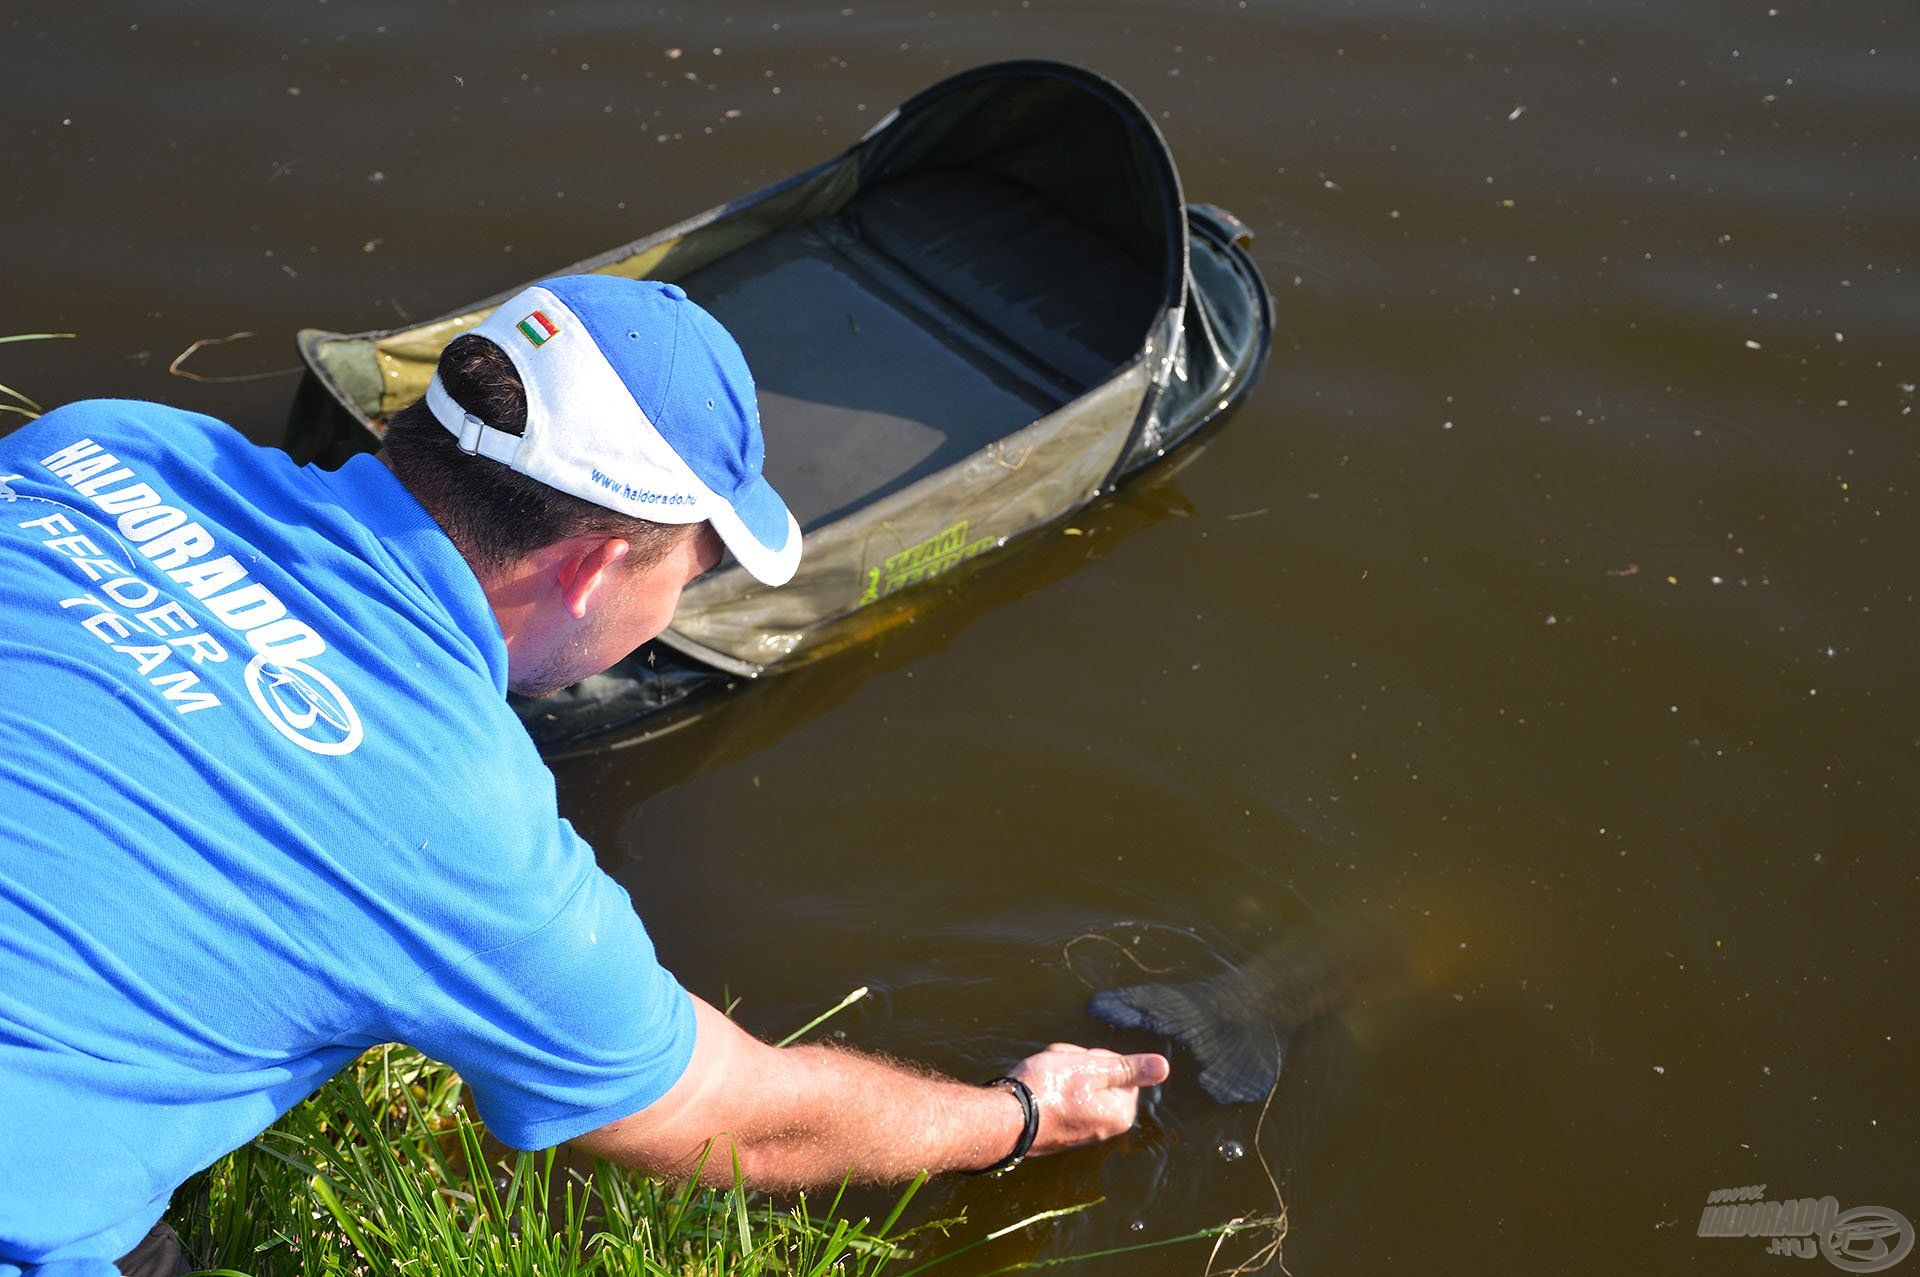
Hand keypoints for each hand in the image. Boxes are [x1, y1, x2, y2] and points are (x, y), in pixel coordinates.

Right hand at [1009, 1043, 1170, 1155]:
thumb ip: (1128, 1068)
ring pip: (1077, 1082)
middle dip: (1078, 1063)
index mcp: (1119, 1113)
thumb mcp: (1091, 1069)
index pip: (1122, 1069)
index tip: (1079, 1064)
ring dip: (1061, 1070)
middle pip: (1100, 1075)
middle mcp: (1104, 1126)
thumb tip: (1164, 1067)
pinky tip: (1035, 1086)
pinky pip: (1061, 1097)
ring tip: (1043, 1076)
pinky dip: (1049, 1086)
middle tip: (1058, 1067)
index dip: (1098, 1058)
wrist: (1005, 1119)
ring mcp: (1081, 1129)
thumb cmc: (1047, 1091)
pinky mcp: (1061, 1128)